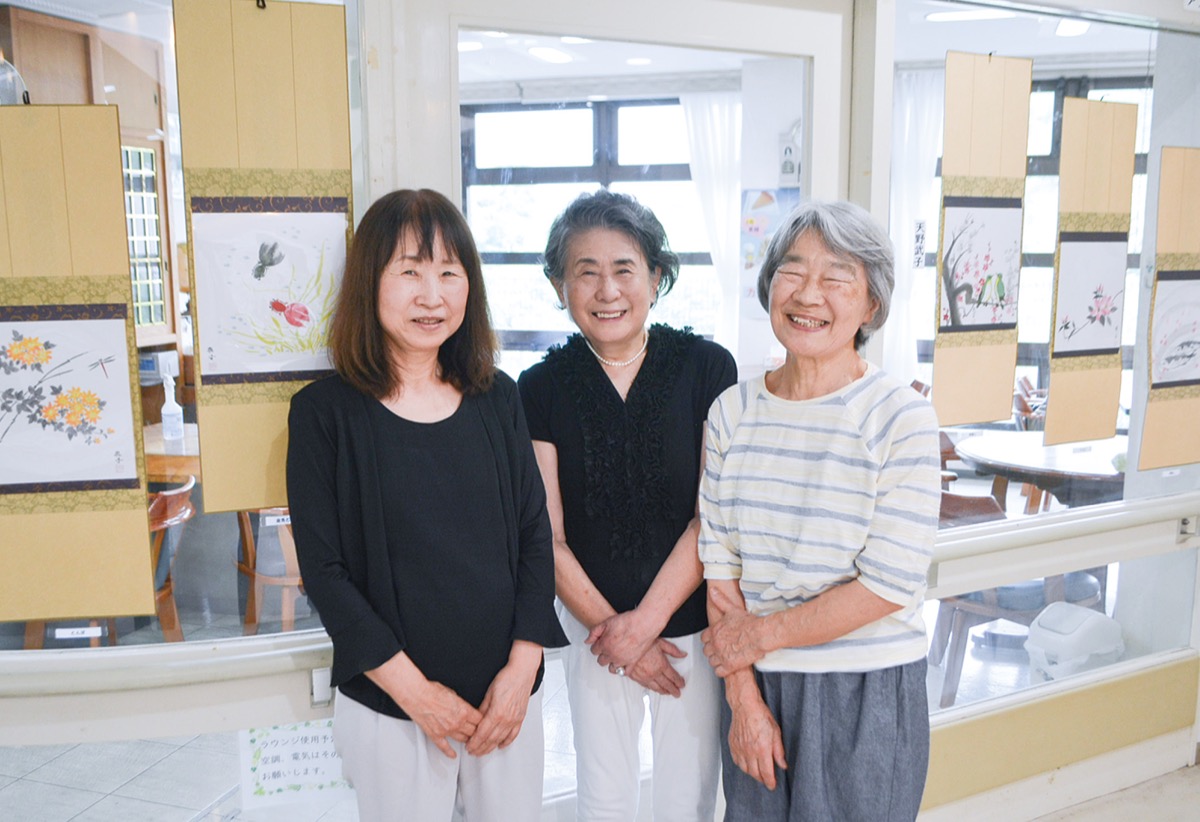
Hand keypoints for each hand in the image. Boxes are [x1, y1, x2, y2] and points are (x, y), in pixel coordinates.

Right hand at [399, 680, 482, 758]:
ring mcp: (447, 731)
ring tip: (469, 740)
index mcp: (464, 710)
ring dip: (467, 740)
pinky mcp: (435, 735)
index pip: (480, 720)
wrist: (417, 695)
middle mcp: (457, 722)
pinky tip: (453, 755)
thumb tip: (462, 706)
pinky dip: (450, 752)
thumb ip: (460, 703)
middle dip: (476, 731)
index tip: (483, 722)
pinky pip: (445, 747)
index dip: (483, 721)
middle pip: (474, 731)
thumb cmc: (432, 691)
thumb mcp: (453, 693)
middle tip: (477, 731)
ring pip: (463, 739)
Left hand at [467, 640, 540, 755]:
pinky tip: (501, 744)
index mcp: (496, 713)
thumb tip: (476, 719)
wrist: (522, 672)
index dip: (474, 742)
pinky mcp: (520, 718)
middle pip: (491, 739)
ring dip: (491, 747)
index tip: (469, 746)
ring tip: (484, 751)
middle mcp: (506, 719)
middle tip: (473, 752)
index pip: (482, 733)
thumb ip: (482, 709)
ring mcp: (515, 719)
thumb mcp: (489, 693)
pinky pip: (513, 734)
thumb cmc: (507, 678)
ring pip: (501, 739)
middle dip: (480, 748)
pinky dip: (506, 742)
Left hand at [586, 610, 657, 669]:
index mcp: (604, 645)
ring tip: (615, 656)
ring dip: (611, 663)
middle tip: (608, 648)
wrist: (644, 623)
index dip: (597, 645)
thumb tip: (588, 641)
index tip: (600, 643)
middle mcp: (612, 655)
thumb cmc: (628, 621)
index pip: (594, 650)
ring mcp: (622, 660)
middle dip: (603, 654)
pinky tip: (623, 664)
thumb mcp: (607, 622)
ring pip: (611, 668)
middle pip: (601, 661)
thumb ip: (594, 632)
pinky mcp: (632, 663)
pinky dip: (622, 670)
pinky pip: (624, 672)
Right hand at [623, 638, 686, 696]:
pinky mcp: (636, 678)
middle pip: (666, 685)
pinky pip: (646, 686)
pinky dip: (652, 689)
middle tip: (677, 693)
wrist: (624, 645)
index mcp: (661, 665)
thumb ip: (673, 650)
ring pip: (656, 688)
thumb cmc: (640, 641)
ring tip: (667, 693)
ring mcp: (644, 677)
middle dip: (673, 690)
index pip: (673, 677)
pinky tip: (654, 689)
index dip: (679, 681)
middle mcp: (653, 673)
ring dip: (663, 691)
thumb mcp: (660, 642)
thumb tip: (682, 654)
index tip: (681, 684)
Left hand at [702, 586, 768, 676]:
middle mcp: (715, 643)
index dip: (709, 640)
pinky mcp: (729, 666)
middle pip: (706, 651)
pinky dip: (722, 671)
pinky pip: (719, 672)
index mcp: (714, 630)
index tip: (715, 641)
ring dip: (717, 661)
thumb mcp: (732, 609)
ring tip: (725, 659)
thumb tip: (713, 591)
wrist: (760, 635)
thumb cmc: (749, 623)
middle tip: (721, 650)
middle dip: (712, 651)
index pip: (704, 638)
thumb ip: (720, 600)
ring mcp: (721, 655)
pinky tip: (728, 667)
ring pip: (712, 662)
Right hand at [727, 696, 786, 789]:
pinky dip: (742, 765)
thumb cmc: (761, 716)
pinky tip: (747, 763)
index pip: (766, 772)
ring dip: (752, 773)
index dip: (770, 782)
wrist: (745, 706)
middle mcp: (749, 751)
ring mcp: (740, 749)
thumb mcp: (776, 732)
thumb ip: (779, 751)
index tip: (772, 785)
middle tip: (767, 779)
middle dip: (762, 779)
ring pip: (745, 769)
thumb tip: (782, 765)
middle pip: (755, 774)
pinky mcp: (733, 745)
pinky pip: (737, 761)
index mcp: (762, 749)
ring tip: (758, 772)